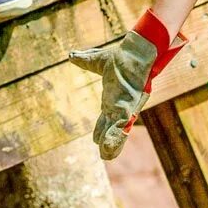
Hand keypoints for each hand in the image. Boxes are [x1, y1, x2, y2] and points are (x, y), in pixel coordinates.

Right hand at [68, 9, 186, 159]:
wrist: (136, 50)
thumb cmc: (122, 55)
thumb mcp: (98, 61)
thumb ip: (85, 61)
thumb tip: (72, 55)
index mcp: (112, 97)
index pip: (105, 118)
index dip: (100, 129)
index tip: (95, 140)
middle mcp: (119, 104)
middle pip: (111, 127)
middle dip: (107, 141)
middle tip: (104, 155)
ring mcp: (125, 107)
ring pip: (118, 130)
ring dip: (112, 143)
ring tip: (106, 157)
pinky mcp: (131, 107)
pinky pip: (122, 126)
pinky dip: (116, 137)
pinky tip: (109, 148)